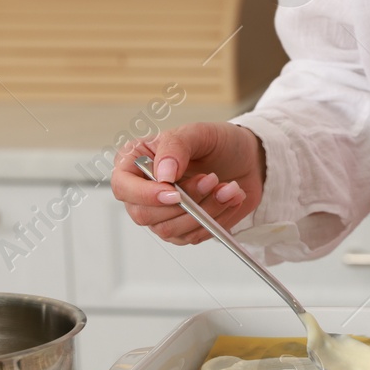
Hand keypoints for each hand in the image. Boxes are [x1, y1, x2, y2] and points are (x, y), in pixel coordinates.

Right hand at [112, 122, 264, 244]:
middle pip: (145, 215)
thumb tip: (163, 176)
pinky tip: (230, 197)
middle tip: (212, 179)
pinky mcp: (184, 229)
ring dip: (205, 210)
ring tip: (227, 187)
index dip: (145, 195)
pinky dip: (217, 219)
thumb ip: (176, 148)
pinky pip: (194, 236)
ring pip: (171, 230)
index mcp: (135, 163)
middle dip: (184, 202)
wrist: (246, 158)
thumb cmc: (216, 142)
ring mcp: (162, 214)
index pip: (123, 187)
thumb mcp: (197, 133)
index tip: (174, 192)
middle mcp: (144, 192)